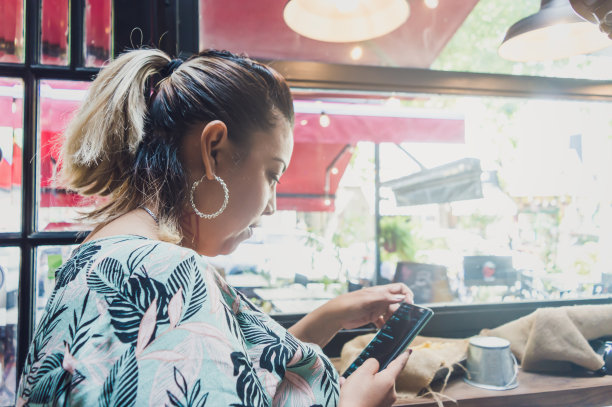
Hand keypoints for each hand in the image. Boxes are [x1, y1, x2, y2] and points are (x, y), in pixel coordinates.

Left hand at [288, 283, 412, 346]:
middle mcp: (380, 299)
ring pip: (392, 313)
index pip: (400, 288)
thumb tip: (401, 298)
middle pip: (398, 303)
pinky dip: (386, 326)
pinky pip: (384, 321)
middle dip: (401, 311)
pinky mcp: (372, 317)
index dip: (407, 295)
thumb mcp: (367, 300)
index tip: (409, 305)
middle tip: (401, 321)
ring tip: (393, 328)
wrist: (335, 315)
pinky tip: (385, 330)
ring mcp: (377, 308)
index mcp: (380, 291)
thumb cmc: (348, 303)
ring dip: (394, 320)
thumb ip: (384, 298)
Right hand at [339, 352, 409, 406]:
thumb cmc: (356, 396)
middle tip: (359, 372)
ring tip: (350, 384)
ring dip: (365, 382)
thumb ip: (372, 363)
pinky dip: (364, 391)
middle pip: (385, 375)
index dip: (403, 356)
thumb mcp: (361, 372)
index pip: (399, 364)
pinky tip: (352, 392)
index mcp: (389, 380)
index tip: (408, 351)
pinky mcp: (380, 406)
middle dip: (373, 372)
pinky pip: (373, 394)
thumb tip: (376, 365)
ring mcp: (386, 401)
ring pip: (377, 384)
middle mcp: (391, 392)